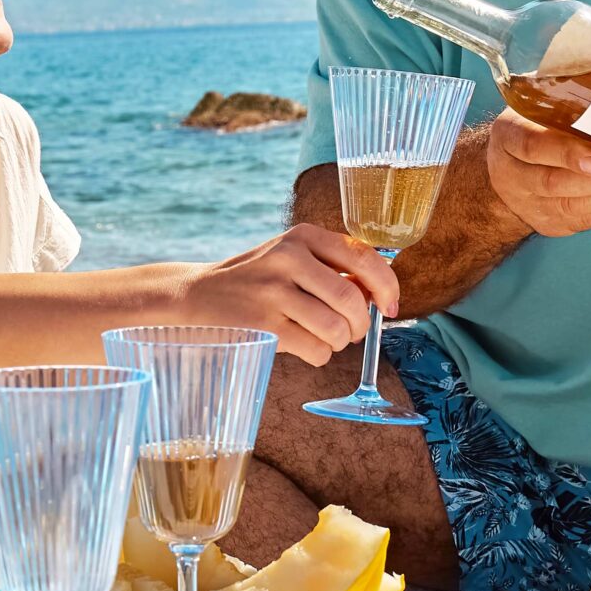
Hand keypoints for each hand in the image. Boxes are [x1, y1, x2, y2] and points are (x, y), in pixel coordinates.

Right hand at [184, 226, 398, 364]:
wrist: (199, 295)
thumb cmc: (258, 279)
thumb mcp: (292, 257)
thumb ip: (333, 268)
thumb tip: (379, 296)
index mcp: (303, 235)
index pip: (363, 257)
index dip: (387, 287)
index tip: (391, 307)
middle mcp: (288, 257)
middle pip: (352, 299)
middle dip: (361, 324)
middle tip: (352, 332)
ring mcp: (273, 292)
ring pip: (336, 328)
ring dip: (339, 342)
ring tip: (325, 338)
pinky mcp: (263, 325)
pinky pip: (316, 350)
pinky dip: (320, 355)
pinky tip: (304, 346)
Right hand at [483, 110, 590, 235]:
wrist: (508, 169)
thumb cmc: (537, 124)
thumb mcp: (539, 103)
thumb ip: (568, 97)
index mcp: (507, 136)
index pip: (532, 146)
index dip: (566, 154)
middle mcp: (512, 175)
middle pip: (555, 182)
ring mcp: (529, 204)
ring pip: (572, 206)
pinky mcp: (550, 224)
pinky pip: (585, 219)